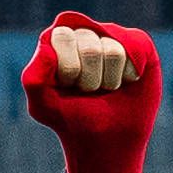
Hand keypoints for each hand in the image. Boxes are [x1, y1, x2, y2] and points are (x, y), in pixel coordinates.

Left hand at [21, 13, 160, 172]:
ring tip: (106, 89)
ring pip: (114, 52)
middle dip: (89, 80)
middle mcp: (86, 31)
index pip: (64, 36)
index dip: (68, 69)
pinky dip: (130, 75)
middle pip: (90, 47)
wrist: (107, 141)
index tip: (68, 86)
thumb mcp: (43, 106)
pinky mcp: (138, 44)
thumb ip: (33, 79)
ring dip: (110, 81)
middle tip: (90, 92)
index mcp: (59, 40)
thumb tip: (47, 49)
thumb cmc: (73, 120)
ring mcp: (113, 35)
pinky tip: (127, 81)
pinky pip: (136, 49)